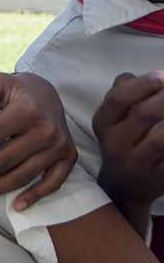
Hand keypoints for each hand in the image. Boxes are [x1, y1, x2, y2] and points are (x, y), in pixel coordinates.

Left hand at [0, 72, 76, 210]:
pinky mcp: (68, 158)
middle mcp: (47, 131)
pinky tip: (14, 206)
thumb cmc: (15, 88)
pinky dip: (34, 197)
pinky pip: (52, 184)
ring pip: (23, 176)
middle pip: (3, 160)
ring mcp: (60, 147)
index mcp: (27, 110)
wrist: (47, 92)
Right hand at [92, 72, 163, 213]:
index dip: (142, 85)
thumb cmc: (121, 141)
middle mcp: (115, 144)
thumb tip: (153, 75)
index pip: (119, 99)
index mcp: (104, 124)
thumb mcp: (112, 118)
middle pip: (142, 115)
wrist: (123, 187)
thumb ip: (124, 92)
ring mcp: (137, 164)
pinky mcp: (157, 179)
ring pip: (160, 140)